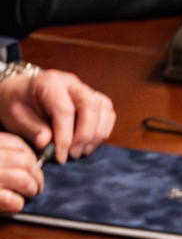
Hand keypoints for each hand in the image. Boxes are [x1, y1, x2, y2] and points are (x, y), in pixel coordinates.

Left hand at [0, 69, 114, 163]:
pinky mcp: (94, 98)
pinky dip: (103, 130)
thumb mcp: (16, 117)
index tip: (60, 156)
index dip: (65, 136)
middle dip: (85, 135)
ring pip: (103, 109)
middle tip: (74, 154)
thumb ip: (32, 129)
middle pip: (90, 106)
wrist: (22, 94)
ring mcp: (85, 89)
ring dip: (96, 134)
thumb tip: (47, 143)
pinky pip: (108, 113)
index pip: (64, 109)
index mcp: (49, 82)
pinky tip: (90, 143)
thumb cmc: (18, 104)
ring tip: (82, 151)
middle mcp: (71, 82)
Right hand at [0, 133, 42, 211]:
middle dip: (37, 176)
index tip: (33, 166)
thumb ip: (5, 154)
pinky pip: (14, 200)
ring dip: (31, 189)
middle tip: (36, 186)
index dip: (31, 156)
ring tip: (28, 195)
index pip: (16, 143)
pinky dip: (17, 204)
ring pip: (24, 178)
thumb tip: (34, 160)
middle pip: (25, 161)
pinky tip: (12, 204)